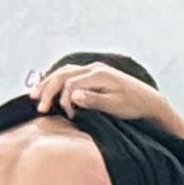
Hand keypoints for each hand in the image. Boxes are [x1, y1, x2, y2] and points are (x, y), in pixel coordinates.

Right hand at [34, 59, 168, 126]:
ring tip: (34, 95)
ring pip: (64, 72)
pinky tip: (48, 86)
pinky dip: (57, 80)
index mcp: (99, 74)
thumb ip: (93, 100)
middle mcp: (95, 68)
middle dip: (48, 89)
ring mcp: (94, 69)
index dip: (64, 100)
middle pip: (63, 74)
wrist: (149, 101)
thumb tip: (73, 95)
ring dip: (48, 83)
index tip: (68, 116)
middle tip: (38, 106)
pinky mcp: (95, 74)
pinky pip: (70, 73)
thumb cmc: (133, 106)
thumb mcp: (115, 106)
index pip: (71, 84)